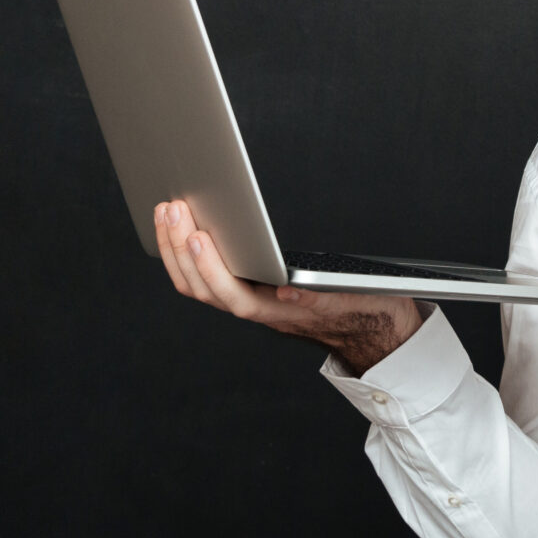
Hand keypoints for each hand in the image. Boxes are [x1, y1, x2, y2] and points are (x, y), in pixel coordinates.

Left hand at [151, 199, 426, 370]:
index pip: (231, 295)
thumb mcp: (350, 299)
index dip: (209, 267)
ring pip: (198, 286)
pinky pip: (205, 280)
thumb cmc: (362, 309)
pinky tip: (180, 231)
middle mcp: (257, 309)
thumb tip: (288, 291)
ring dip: (176, 250)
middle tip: (172, 208)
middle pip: (203, 288)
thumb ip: (319, 296)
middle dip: (180, 248)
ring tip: (167, 213)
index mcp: (277, 313)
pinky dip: (186, 255)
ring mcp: (249, 301)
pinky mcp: (248, 291)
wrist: (370, 329)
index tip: (196, 234)